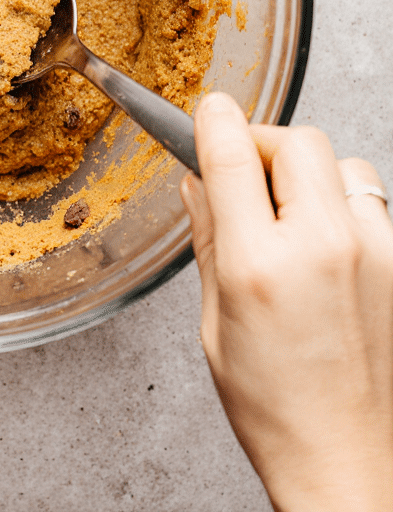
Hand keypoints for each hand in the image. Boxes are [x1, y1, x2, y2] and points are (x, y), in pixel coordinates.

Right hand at [182, 92, 392, 511]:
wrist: (353, 465)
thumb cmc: (277, 409)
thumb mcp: (216, 323)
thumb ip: (209, 241)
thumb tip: (198, 184)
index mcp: (259, 264)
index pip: (233, 155)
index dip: (214, 120)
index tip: (207, 109)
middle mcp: (323, 246)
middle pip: (297, 141)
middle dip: (263, 142)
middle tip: (244, 168)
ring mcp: (375, 252)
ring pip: (341, 164)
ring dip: (307, 173)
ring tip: (289, 213)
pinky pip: (372, 201)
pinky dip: (342, 205)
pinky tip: (326, 244)